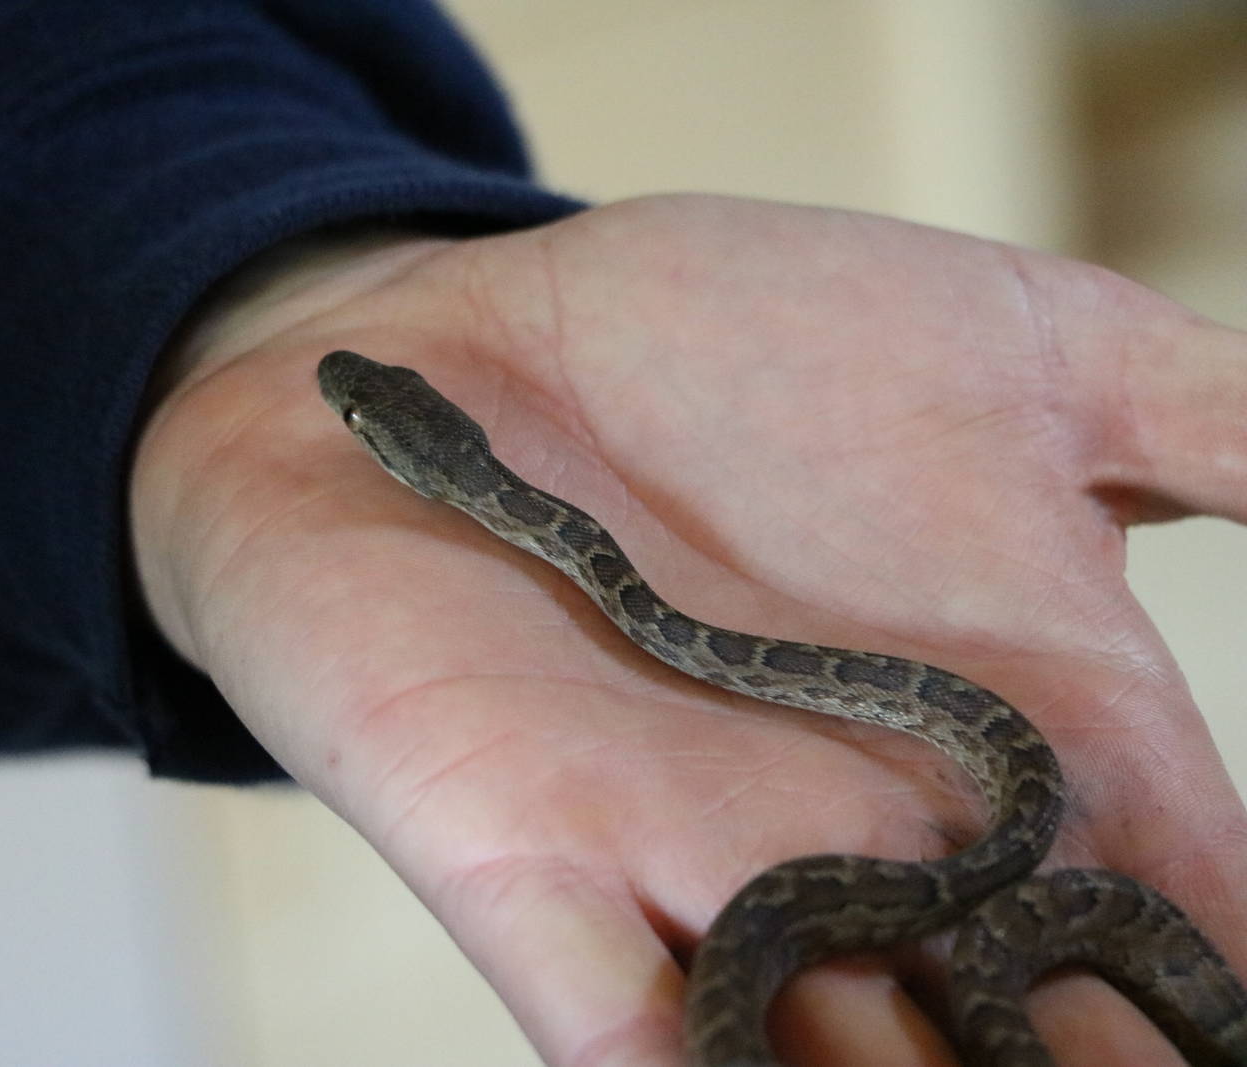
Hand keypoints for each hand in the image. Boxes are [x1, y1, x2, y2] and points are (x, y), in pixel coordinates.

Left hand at [130, 194, 1246, 1065]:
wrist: (468, 347)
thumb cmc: (734, 340)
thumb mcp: (1027, 347)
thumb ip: (1214, 422)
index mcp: (1023, 745)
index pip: (1181, 928)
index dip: (1212, 991)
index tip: (1223, 1014)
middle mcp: (882, 841)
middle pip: (1023, 1035)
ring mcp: (700, 863)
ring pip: (837, 1058)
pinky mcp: (526, 856)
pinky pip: (609, 1014)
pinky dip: (675, 1064)